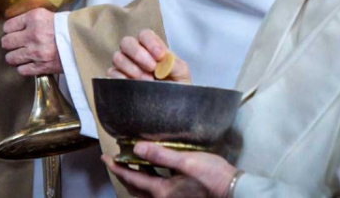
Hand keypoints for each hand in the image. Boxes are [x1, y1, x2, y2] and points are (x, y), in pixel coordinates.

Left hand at [2, 8, 60, 75]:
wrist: (83, 41)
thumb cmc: (66, 27)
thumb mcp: (47, 15)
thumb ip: (31, 19)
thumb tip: (16, 25)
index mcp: (34, 18)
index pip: (8, 26)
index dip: (9, 29)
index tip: (13, 31)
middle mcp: (32, 35)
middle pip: (6, 42)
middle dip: (9, 43)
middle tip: (15, 44)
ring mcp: (36, 52)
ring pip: (11, 58)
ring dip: (14, 56)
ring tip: (21, 54)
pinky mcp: (41, 67)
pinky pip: (22, 70)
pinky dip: (24, 68)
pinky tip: (29, 63)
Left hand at [102, 144, 237, 197]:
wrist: (234, 192)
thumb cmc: (213, 176)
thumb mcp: (187, 162)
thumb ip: (161, 155)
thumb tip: (137, 148)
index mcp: (162, 192)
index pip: (131, 178)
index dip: (117, 167)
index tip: (105, 157)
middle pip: (135, 188)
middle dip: (123, 174)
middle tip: (113, 160)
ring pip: (145, 191)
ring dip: (135, 178)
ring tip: (129, 163)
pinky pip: (155, 192)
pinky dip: (148, 181)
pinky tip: (152, 170)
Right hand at [109, 30, 191, 83]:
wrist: (170, 108)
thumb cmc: (176, 87)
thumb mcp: (181, 74)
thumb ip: (174, 63)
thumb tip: (162, 59)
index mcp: (151, 48)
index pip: (145, 35)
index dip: (150, 43)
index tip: (160, 56)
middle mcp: (135, 54)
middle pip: (126, 42)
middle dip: (138, 54)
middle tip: (152, 68)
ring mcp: (124, 67)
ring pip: (118, 57)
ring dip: (132, 69)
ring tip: (147, 81)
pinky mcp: (116, 81)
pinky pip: (112, 74)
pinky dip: (123, 79)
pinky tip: (135, 86)